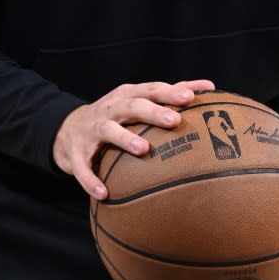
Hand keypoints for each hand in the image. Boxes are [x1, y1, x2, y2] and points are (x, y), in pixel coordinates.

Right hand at [52, 79, 214, 198]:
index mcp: (127, 95)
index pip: (150, 90)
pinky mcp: (76, 151)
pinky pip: (82, 167)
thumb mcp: (138, 100)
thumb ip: (171, 94)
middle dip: (152, 112)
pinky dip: (90, 179)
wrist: (69, 129)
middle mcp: (110, 108)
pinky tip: (104, 193)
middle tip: (174, 120)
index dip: (169, 92)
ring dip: (124, 138)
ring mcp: (92, 129)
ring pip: (108, 130)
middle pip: (132, 106)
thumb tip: (210, 86)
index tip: (190, 97)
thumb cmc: (116, 114)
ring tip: (143, 149)